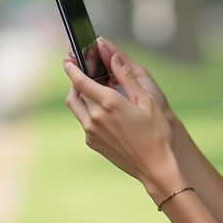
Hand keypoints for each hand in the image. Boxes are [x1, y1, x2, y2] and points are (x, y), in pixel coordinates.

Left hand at [63, 51, 183, 200]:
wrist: (154, 165)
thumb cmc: (155, 131)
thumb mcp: (146, 100)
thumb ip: (126, 77)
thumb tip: (114, 57)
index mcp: (109, 102)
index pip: (80, 81)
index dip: (71, 69)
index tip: (67, 61)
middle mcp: (95, 116)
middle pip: (76, 92)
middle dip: (77, 81)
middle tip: (83, 73)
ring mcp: (91, 131)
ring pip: (76, 107)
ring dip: (79, 95)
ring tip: (89, 90)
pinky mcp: (91, 142)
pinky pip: (83, 121)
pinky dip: (87, 111)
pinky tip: (102, 111)